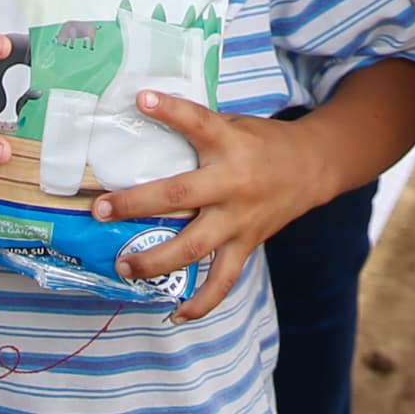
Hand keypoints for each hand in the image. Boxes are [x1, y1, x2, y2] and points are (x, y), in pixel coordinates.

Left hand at [94, 91, 339, 322]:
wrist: (313, 167)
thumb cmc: (263, 142)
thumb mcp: (234, 124)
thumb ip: (198, 127)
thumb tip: (145, 113)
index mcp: (230, 143)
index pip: (198, 122)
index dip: (170, 110)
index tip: (142, 100)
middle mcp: (233, 184)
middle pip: (179, 196)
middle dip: (136, 205)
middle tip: (100, 210)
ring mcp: (239, 219)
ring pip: (194, 248)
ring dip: (155, 261)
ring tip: (124, 266)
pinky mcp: (246, 244)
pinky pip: (223, 281)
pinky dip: (202, 302)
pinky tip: (177, 313)